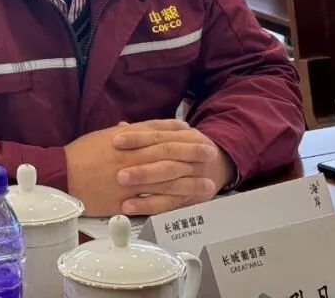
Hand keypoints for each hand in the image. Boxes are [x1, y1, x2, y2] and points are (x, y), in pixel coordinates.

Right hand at [65, 119, 214, 215]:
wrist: (61, 175)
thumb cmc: (79, 155)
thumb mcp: (101, 137)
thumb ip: (122, 133)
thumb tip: (136, 126)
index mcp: (125, 140)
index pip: (158, 132)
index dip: (177, 132)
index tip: (193, 131)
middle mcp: (131, 157)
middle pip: (168, 153)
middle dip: (191, 153)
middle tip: (210, 153)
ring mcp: (130, 180)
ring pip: (166, 179)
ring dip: (190, 181)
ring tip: (207, 183)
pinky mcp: (125, 200)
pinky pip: (152, 201)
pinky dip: (171, 201)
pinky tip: (185, 201)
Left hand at [112, 124, 235, 214]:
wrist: (218, 163)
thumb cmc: (186, 148)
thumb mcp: (172, 135)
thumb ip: (147, 133)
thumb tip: (120, 127)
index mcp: (186, 137)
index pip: (159, 136)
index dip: (138, 137)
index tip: (116, 140)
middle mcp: (192, 157)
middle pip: (166, 161)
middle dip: (143, 167)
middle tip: (119, 174)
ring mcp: (193, 179)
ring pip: (170, 183)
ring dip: (146, 187)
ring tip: (122, 191)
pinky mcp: (191, 198)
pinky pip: (169, 203)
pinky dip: (149, 205)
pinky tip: (130, 206)